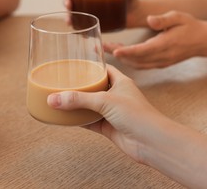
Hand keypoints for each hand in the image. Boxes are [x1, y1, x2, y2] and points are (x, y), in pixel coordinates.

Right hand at [47, 65, 166, 162]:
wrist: (152, 143)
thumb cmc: (138, 116)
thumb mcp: (105, 101)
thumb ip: (79, 99)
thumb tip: (54, 99)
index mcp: (120, 82)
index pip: (103, 69)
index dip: (91, 65)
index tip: (75, 63)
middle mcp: (116, 96)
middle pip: (94, 87)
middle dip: (80, 86)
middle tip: (62, 82)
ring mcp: (112, 112)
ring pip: (90, 106)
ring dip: (77, 104)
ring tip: (60, 99)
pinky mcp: (108, 127)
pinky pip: (89, 121)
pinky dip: (78, 120)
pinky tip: (66, 118)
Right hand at [63, 0, 141, 26]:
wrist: (134, 13)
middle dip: (66, 1)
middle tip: (68, 5)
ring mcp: (89, 11)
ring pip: (74, 13)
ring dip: (69, 17)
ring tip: (69, 22)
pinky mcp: (93, 22)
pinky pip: (82, 25)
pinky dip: (80, 30)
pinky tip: (81, 34)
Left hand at [104, 11, 206, 68]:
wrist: (203, 41)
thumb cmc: (189, 26)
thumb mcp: (179, 17)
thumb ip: (164, 19)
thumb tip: (149, 20)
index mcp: (165, 45)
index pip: (142, 51)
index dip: (127, 52)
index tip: (113, 51)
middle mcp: (161, 57)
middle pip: (135, 59)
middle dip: (116, 54)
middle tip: (100, 47)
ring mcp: (160, 63)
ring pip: (136, 64)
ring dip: (120, 58)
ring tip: (105, 49)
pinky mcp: (159, 64)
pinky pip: (141, 65)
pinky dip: (128, 61)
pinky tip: (119, 54)